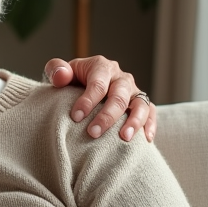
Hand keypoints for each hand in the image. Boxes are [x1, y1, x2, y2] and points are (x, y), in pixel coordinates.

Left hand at [42, 56, 156, 141]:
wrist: (80, 87)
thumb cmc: (69, 81)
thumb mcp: (58, 72)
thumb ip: (56, 70)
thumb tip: (62, 76)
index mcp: (101, 67)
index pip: (98, 83)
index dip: (88, 100)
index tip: (76, 117)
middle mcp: (120, 78)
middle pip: (119, 96)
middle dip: (107, 116)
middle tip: (93, 133)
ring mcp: (133, 91)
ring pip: (140, 104)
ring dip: (134, 121)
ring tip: (124, 138)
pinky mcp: (141, 103)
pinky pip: (151, 112)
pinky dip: (150, 124)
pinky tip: (145, 140)